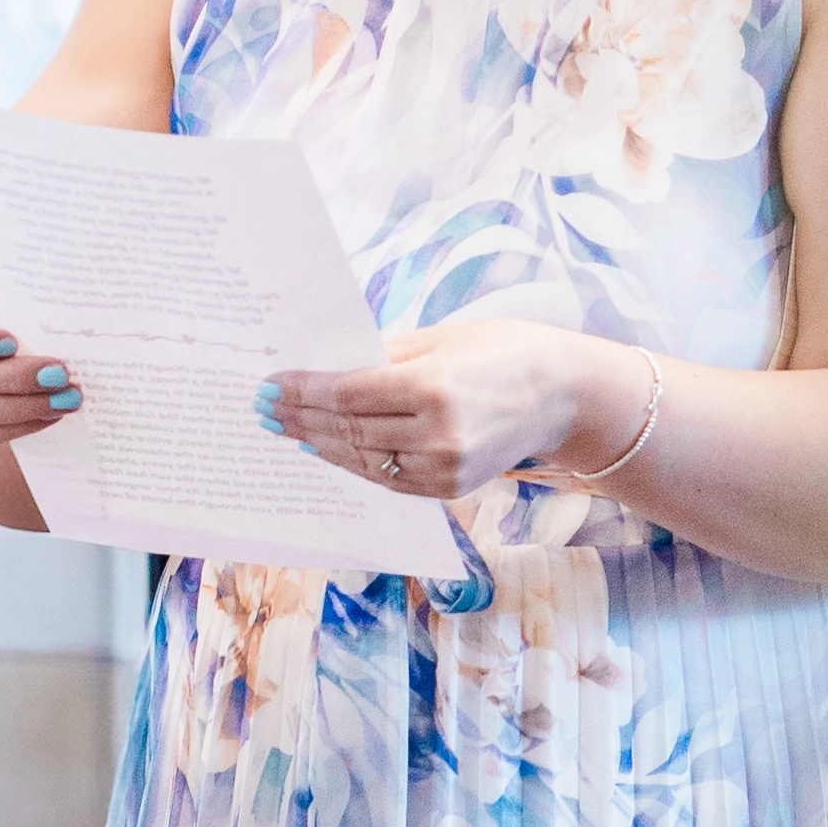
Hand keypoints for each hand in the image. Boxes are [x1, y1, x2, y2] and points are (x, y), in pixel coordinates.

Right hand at [0, 289, 82, 453]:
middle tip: (60, 373)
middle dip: (15, 379)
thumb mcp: (5, 291)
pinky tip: (54, 413)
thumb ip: (19, 298)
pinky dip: (23, 425)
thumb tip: (62, 304)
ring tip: (68, 398)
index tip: (11, 341)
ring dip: (26, 406)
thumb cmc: (5, 305)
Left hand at [258, 316, 647, 502]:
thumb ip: (384, 354)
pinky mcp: (451, 489)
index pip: (346, 394)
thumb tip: (326, 364)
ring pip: (361, 459)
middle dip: (299, 419)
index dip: (302, 391)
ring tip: (286, 429)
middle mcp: (437, 433)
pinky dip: (353, 464)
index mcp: (432, 386)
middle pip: (346, 430)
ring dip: (318, 444)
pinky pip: (387, 478)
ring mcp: (444, 467)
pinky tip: (327, 450)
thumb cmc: (502, 351)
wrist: (563, 395)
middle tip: (264, 409)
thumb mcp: (442, 337)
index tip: (269, 385)